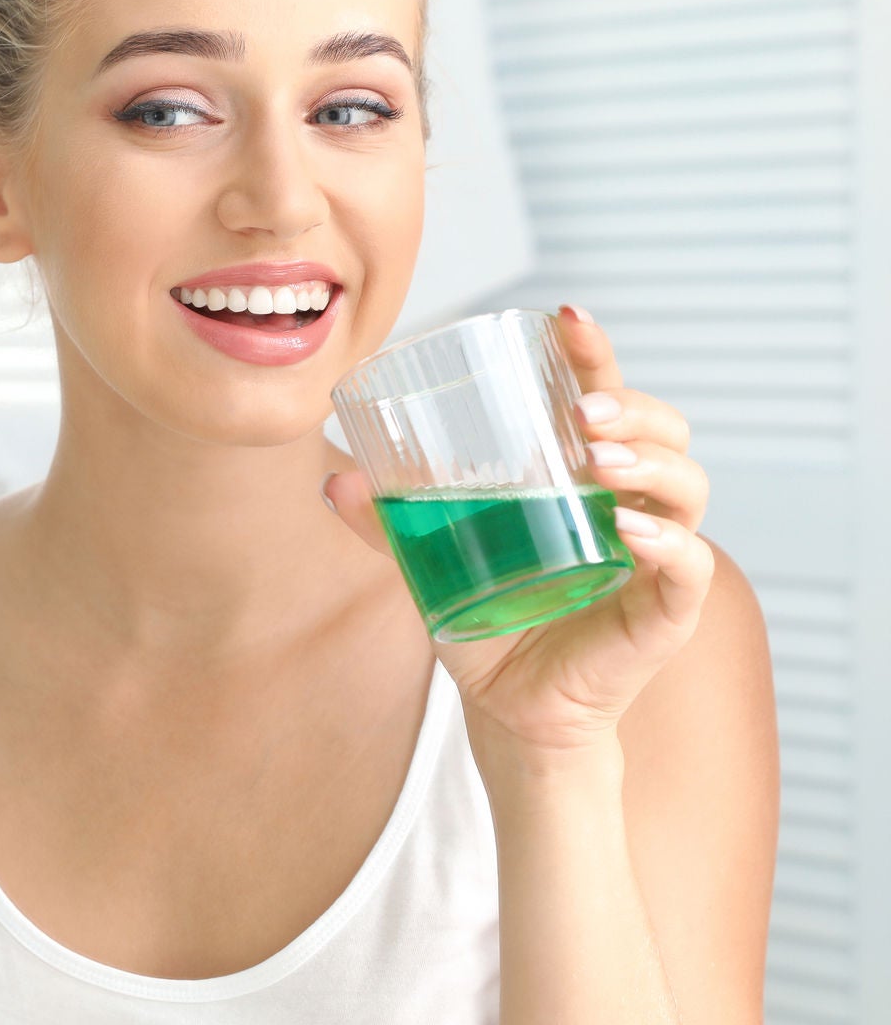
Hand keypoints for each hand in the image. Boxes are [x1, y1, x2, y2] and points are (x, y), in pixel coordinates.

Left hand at [323, 304, 715, 754]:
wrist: (509, 708)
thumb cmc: (487, 618)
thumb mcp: (432, 559)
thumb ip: (390, 519)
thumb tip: (333, 479)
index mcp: (583, 476)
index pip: (605, 398)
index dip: (594, 353)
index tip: (565, 316)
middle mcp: (633, 503)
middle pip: (665, 430)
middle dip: (630, 406)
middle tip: (580, 411)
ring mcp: (657, 555)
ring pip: (687, 486)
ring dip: (649, 461)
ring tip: (597, 459)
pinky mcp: (668, 611)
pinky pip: (690, 565)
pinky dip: (668, 542)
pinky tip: (629, 528)